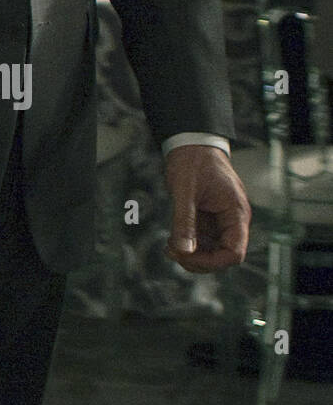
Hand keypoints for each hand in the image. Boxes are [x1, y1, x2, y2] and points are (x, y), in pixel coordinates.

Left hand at [164, 145, 249, 271]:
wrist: (190, 142)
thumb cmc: (192, 160)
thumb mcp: (185, 190)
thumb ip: (184, 220)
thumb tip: (182, 251)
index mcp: (236, 213)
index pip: (234, 252)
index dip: (213, 262)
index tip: (188, 257)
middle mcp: (232, 220)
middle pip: (223, 255)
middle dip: (199, 259)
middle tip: (173, 253)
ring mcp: (220, 220)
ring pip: (212, 250)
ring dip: (192, 254)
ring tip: (169, 247)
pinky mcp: (208, 218)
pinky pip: (202, 240)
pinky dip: (188, 244)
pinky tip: (172, 242)